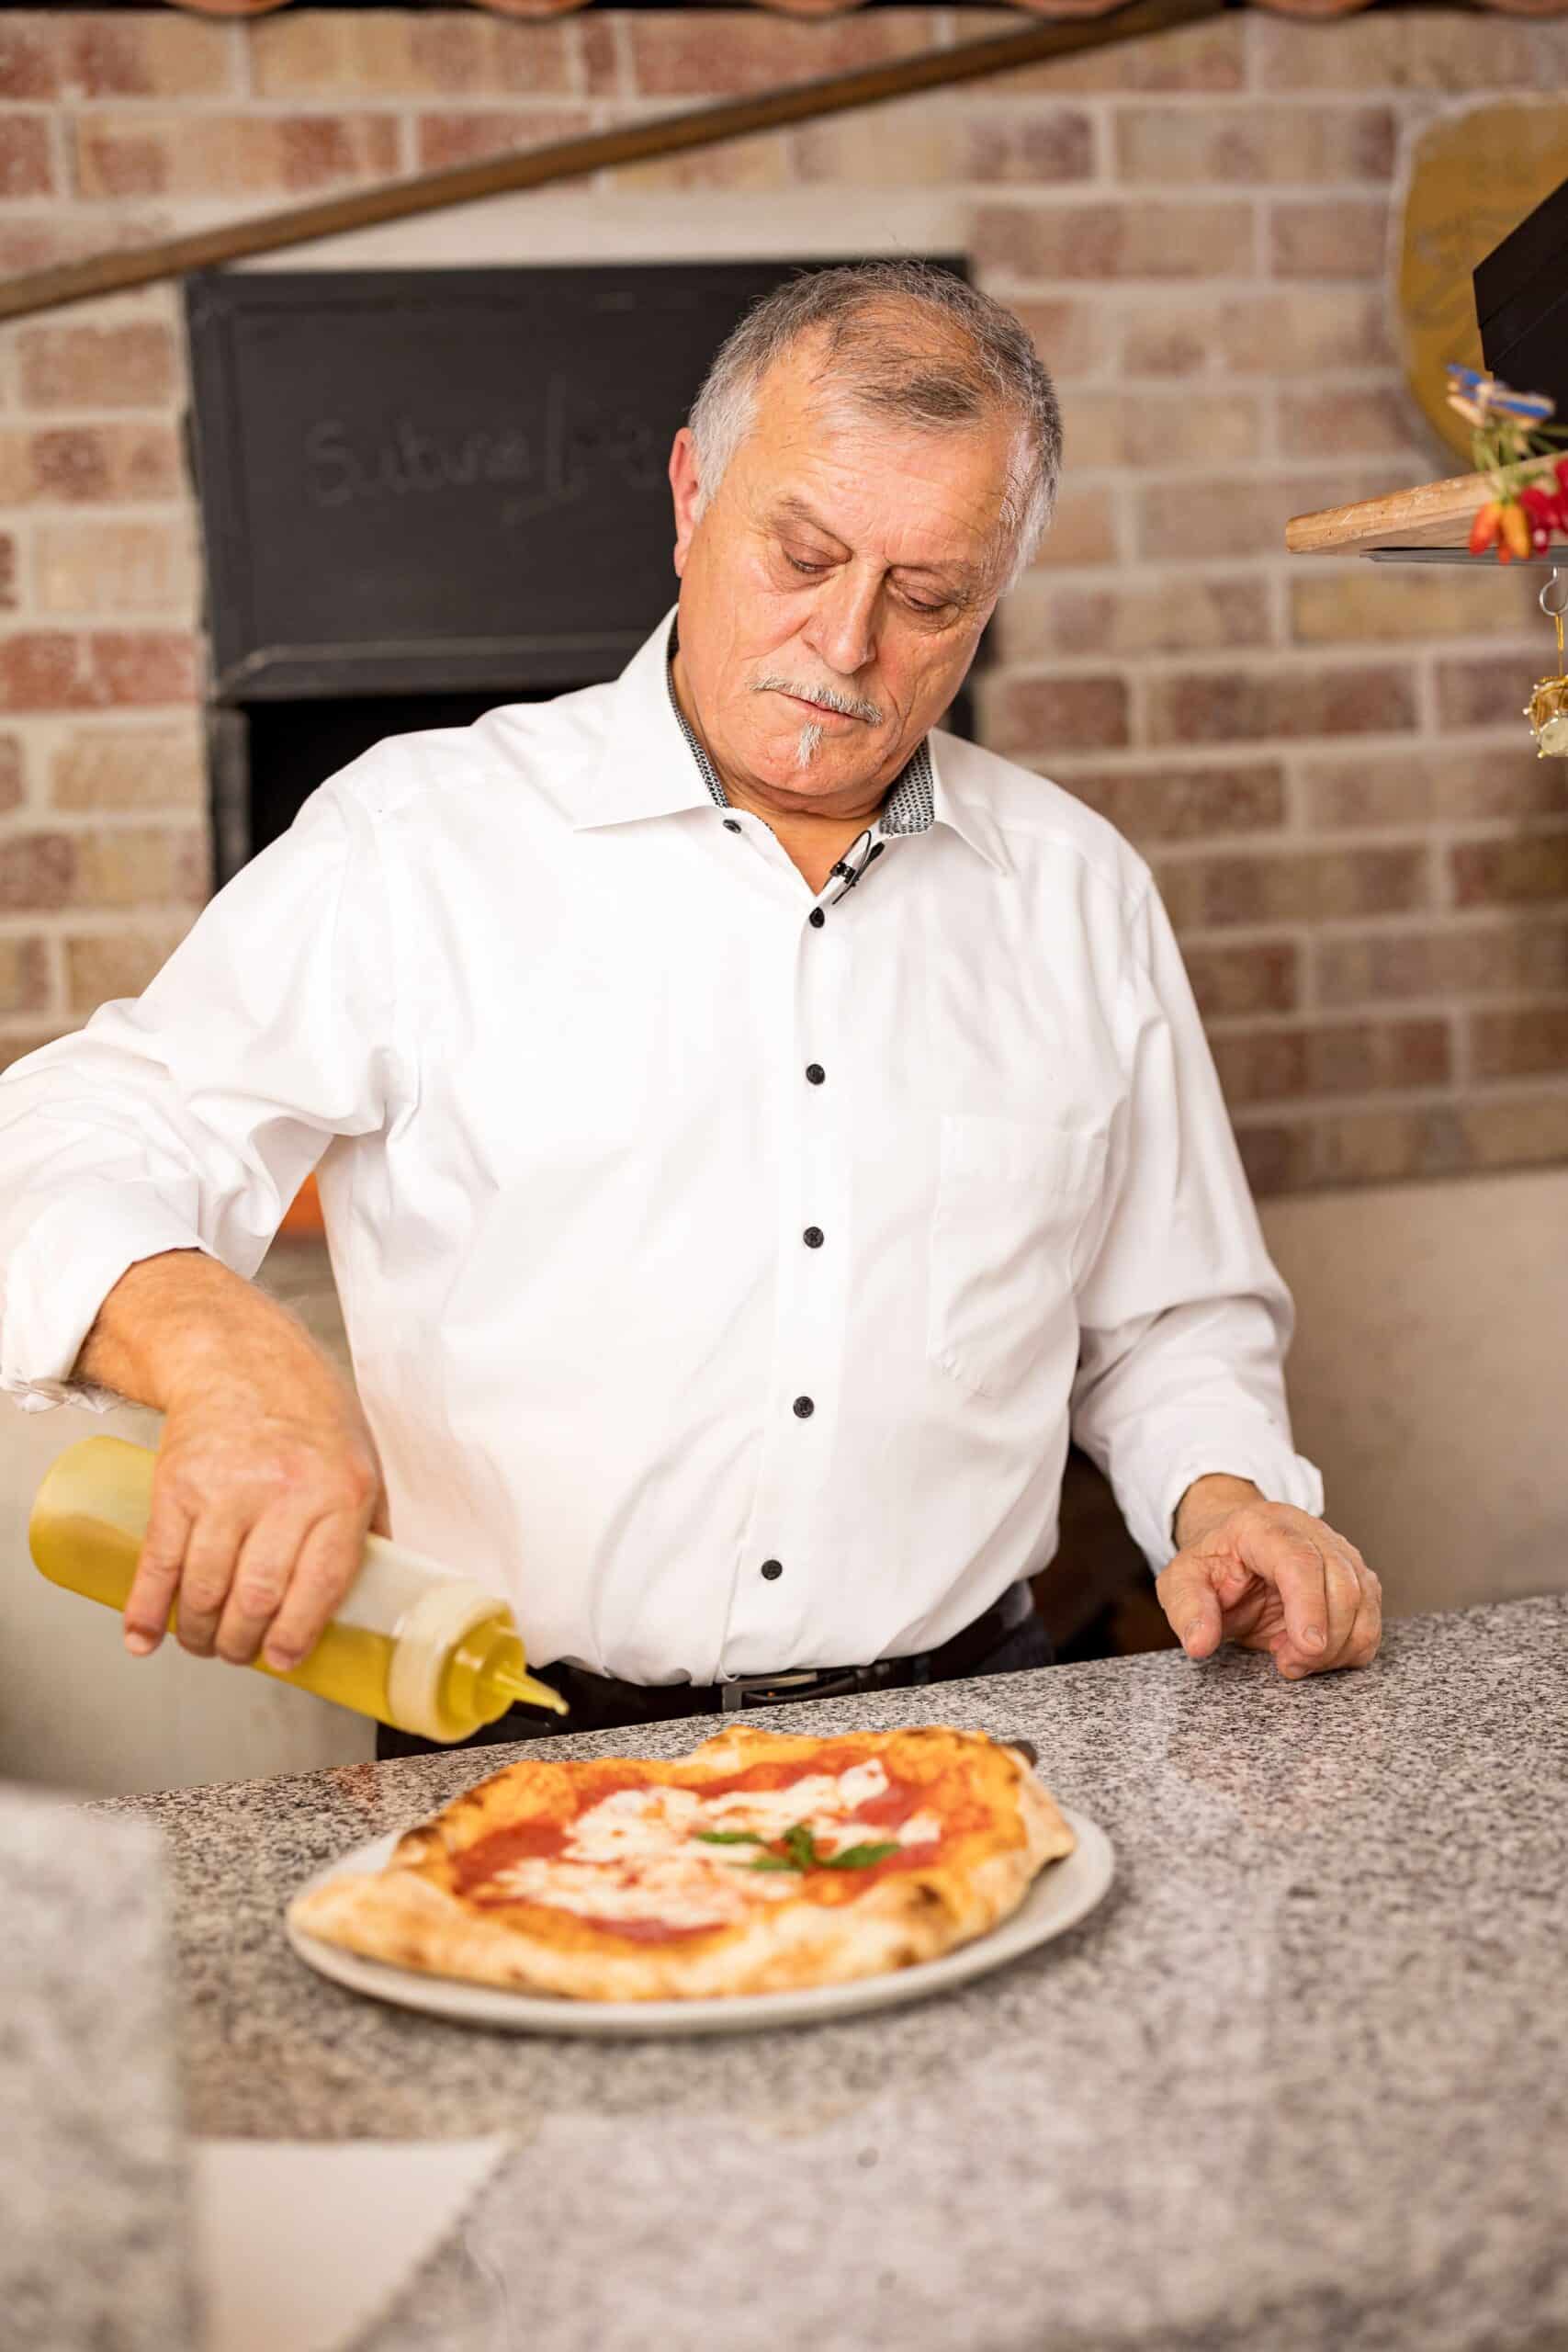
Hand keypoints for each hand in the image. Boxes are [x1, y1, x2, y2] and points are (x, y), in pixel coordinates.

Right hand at [123, 1374, 388, 1673]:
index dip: (296, 1633)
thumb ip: (369, 1528)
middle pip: (257, 1596)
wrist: (241, 1358)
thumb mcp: (362, 1461)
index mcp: (340, 1492)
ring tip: (205, 1644)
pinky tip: (145, 1637)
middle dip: (243, 1644)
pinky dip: (148, 1608)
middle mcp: (284, 1491)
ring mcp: (226, 1488)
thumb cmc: (308, 1414)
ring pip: (206, 1588)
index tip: (283, 1658)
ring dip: (200, 1633)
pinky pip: (159, 1561)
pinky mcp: (176, 1485)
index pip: (320, 1583)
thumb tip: (379, 1595)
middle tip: (240, 1655)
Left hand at [1156, 1482, 1381, 1681]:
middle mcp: (1308, 1531)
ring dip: (1339, 1645)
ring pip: (1364, 1600)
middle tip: (1289, 1664)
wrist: (1235, 1549)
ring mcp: (1338, 1552)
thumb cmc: (1212, 1566)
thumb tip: (1200, 1643)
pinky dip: (1352, 1646)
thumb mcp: (1182, 1583)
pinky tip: (1317, 1655)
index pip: (1299, 1561)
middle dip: (1324, 1638)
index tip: (1307, 1648)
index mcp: (1262, 1527)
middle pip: (1341, 1582)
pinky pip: (1371, 1617)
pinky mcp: (1356, 1576)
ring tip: (1295, 1659)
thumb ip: (1188, 1610)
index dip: (1309, 1606)